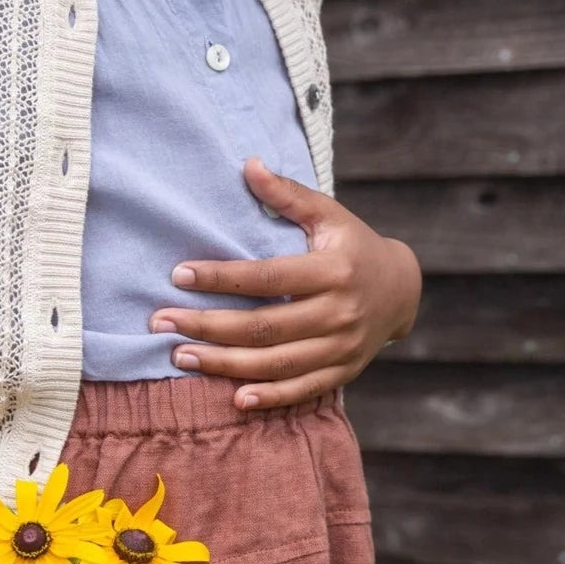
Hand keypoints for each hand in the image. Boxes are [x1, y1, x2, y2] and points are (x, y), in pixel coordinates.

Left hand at [149, 156, 421, 410]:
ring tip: (180, 356)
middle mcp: (339, 313)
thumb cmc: (353, 245)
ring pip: (277, 362)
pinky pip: (302, 389)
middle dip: (208, 326)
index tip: (177, 275)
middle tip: (162, 323)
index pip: (267, 277)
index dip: (221, 277)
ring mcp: (342, 348)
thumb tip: (248, 165)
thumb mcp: (328, 214)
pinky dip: (269, 397)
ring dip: (225, 363)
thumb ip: (288, 194)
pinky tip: (234, 398)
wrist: (402, 289)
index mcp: (333, 271)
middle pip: (264, 326)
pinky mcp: (344, 372)